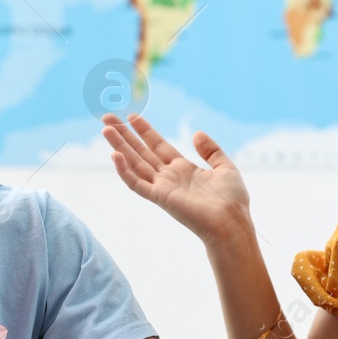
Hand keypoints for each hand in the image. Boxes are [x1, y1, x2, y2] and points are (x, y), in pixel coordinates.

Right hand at [102, 113, 251, 247]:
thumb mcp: (225, 167)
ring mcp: (162, 187)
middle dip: (124, 134)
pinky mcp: (159, 198)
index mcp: (183, 169)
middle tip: (107, 118)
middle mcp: (169, 177)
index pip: (158, 146)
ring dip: (119, 147)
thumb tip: (196, 133)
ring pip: (134, 164)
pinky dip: (124, 171)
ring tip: (105, 129)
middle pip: (141, 152)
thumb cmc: (232, 200)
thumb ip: (211, 150)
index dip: (145, 131)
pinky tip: (115, 155)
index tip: (132, 116)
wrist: (231, 222)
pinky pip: (136, 183)